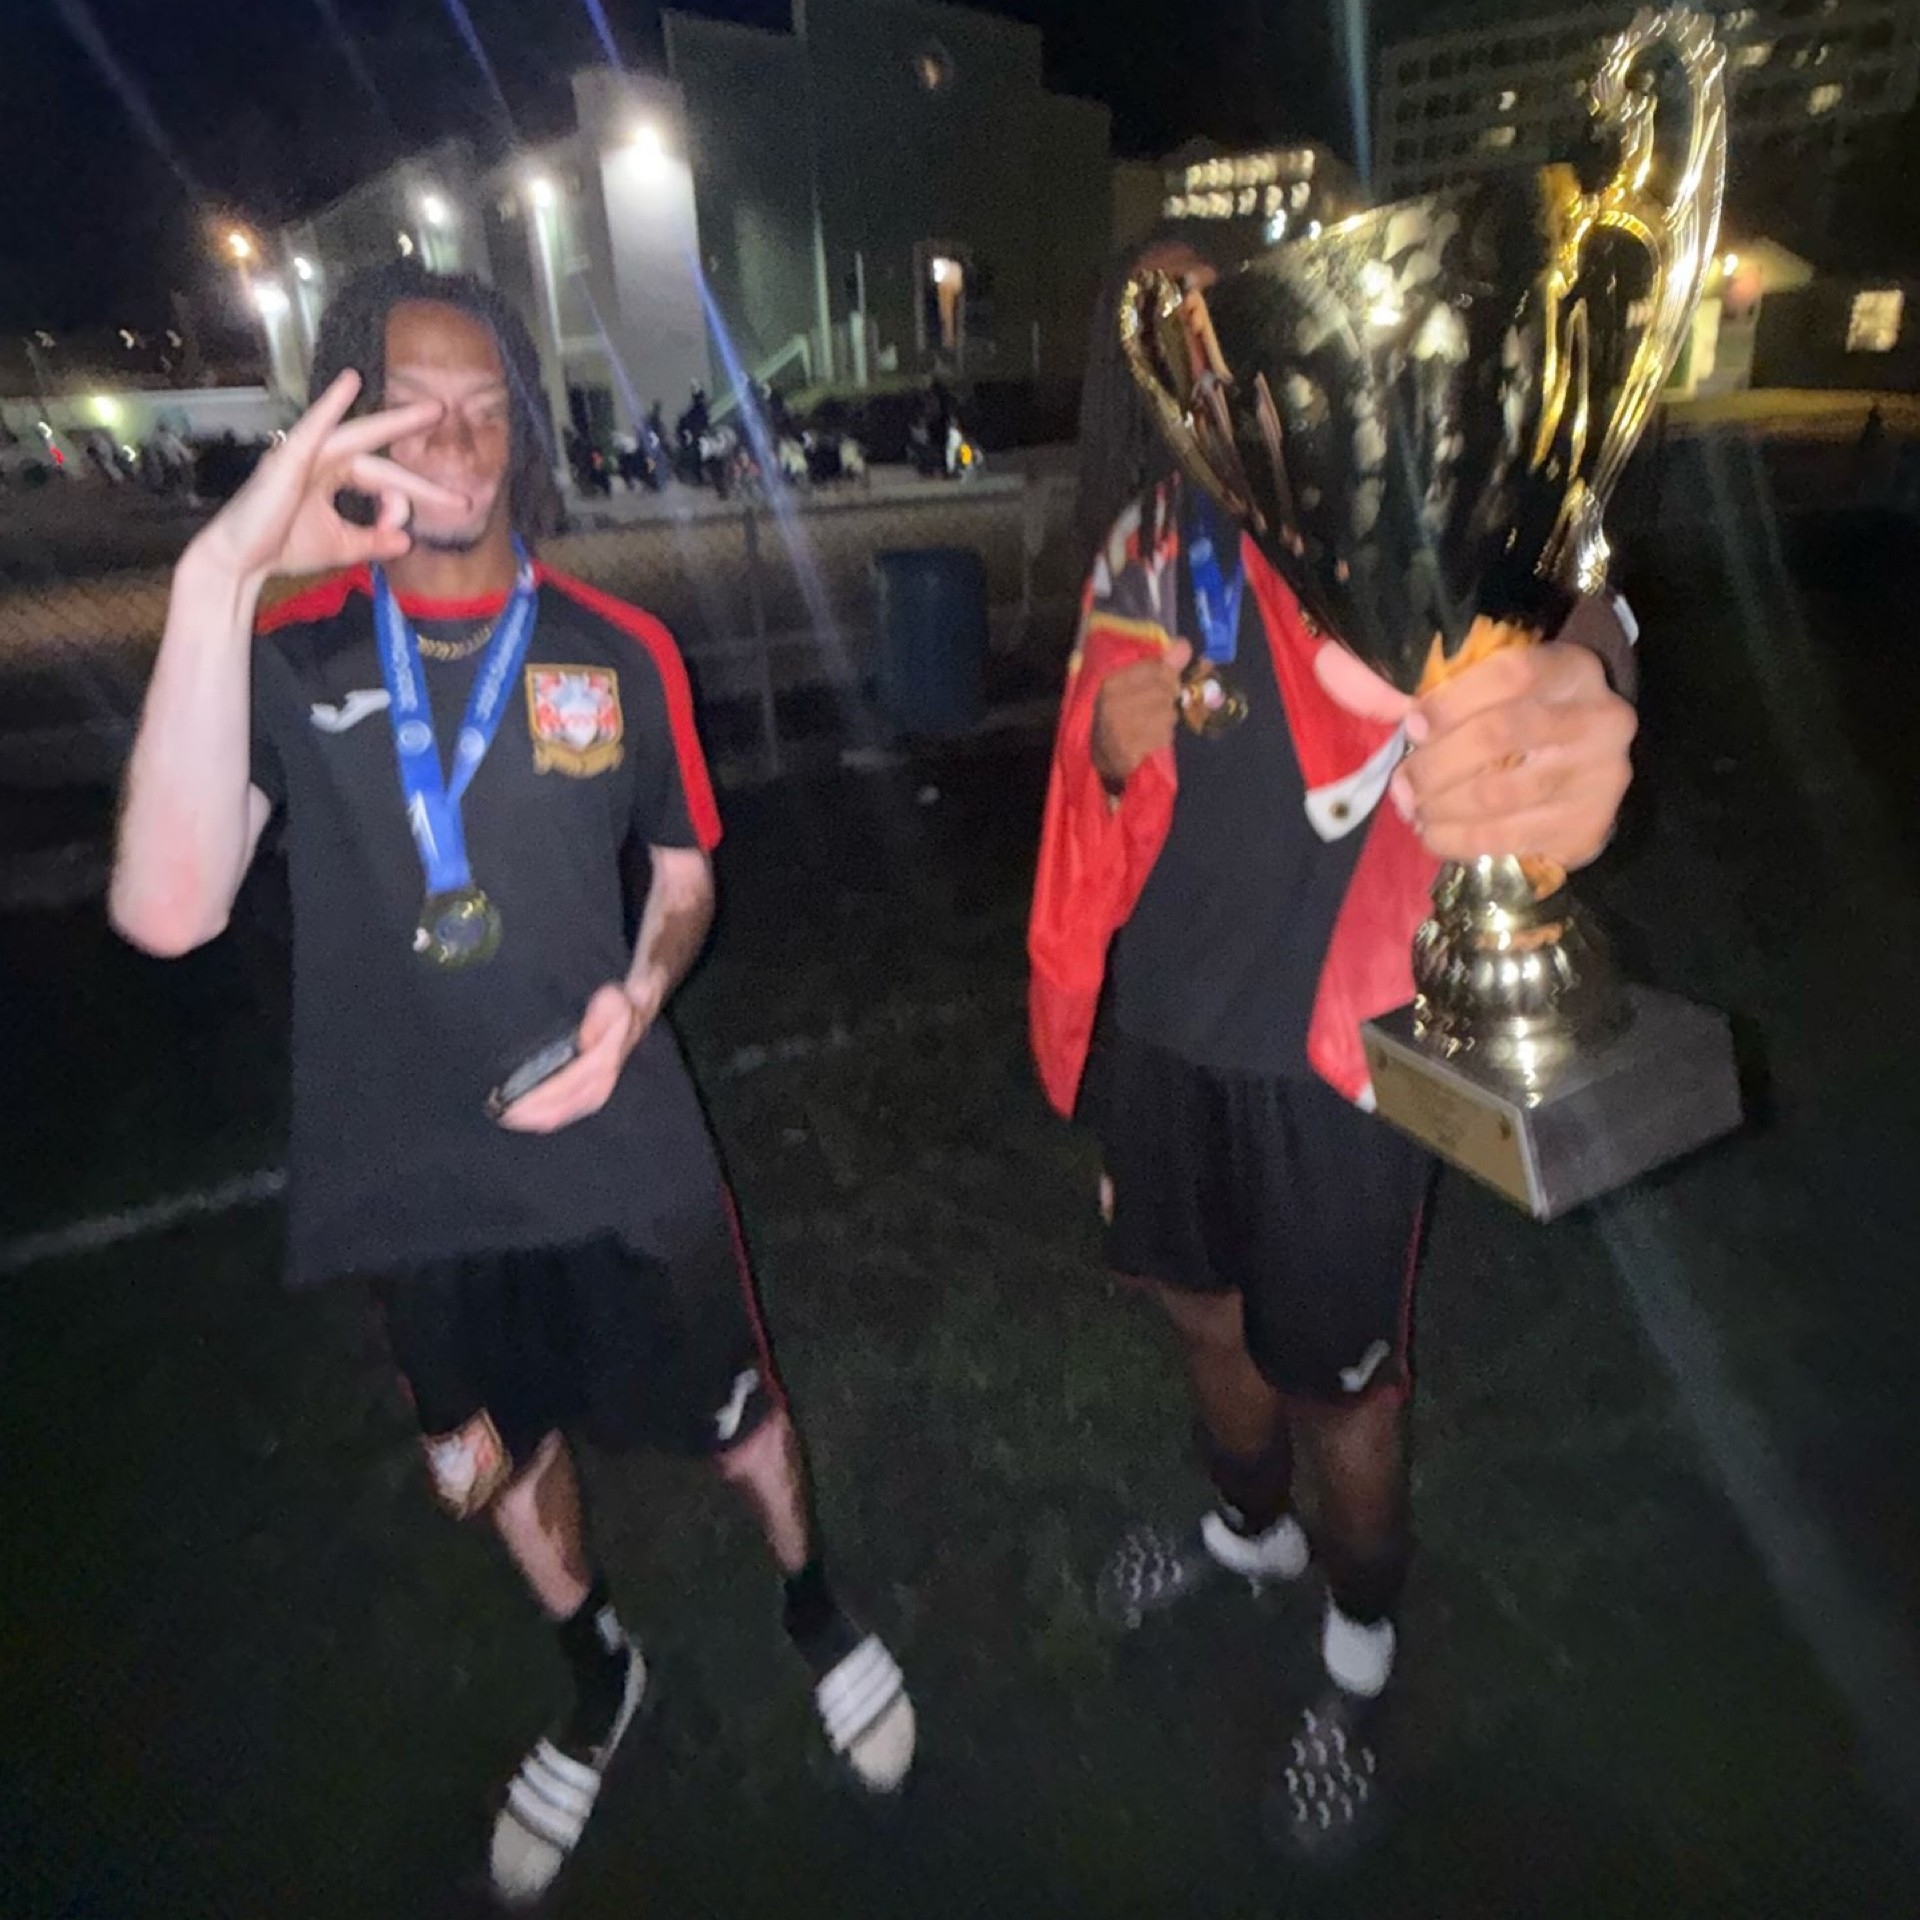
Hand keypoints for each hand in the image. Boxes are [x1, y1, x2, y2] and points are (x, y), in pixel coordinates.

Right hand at [188, 370, 471, 586]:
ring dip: (395, 421)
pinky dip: (331, 404)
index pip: (386, 479)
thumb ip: (374, 540)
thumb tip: (408, 540)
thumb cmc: (283, 548)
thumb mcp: (342, 545)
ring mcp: (306, 455)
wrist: (241, 561)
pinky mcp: (289, 457)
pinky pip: (315, 426)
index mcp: (335, 477)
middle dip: (413, 440)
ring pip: (360, 437)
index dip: (409, 500)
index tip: (417, 525)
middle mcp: (324, 460)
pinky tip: (350, 381)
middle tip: (445, 413)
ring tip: (431, 408)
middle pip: (380, 455)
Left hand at [495, 983, 649, 1133]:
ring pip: (568, 1110)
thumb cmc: (621, 1009)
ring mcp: (599, 1087)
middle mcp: (601, 1079)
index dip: (542, 1097)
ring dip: (541, 1117)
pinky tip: (537, 1119)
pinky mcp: (595, 1088)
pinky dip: (553, 1115)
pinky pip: (572, 1108)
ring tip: (516, 1120)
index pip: (568, 1084)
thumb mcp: (613, 1001)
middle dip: (535, 1113)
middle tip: (508, 1116)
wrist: (637, 1013)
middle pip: (565, 1105)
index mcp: (603, 1061)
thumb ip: (599, 1017)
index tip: (520, 1102)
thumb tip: (586, 1040)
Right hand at [1091, 640, 1191, 789]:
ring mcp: (1120, 725)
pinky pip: (1164, 734)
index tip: (1161, 686)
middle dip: (1167, 700)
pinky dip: (1163, 737)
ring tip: (1150, 725)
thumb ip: (1162, 665)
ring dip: (1166, 721)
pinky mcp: (1128, 747)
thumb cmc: (1122, 715)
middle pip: (1165, 689)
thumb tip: (1185, 644)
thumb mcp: (1134, 685)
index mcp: (1112, 681)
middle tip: (1155, 710)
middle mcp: (1113, 700)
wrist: (1103, 756)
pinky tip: (1150, 739)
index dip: (1167, 677)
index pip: (1157, 667)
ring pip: (1168, 713)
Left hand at [1394, 643, 1637, 869]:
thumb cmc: (1532, 718)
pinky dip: (1457, 839)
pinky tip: (1434, 834)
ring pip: (1497, 795)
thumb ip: (1466, 695)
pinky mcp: (1586, 827)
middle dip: (1436, 762)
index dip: (1452, 701)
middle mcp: (1599, 720)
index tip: (1412, 725)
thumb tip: (1409, 725)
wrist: (1592, 771)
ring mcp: (1598, 778)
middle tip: (1402, 781)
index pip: (1511, 674)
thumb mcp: (1511, 690)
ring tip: (1414, 808)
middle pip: (1498, 735)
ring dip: (1441, 806)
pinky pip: (1505, 838)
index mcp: (1574, 671)